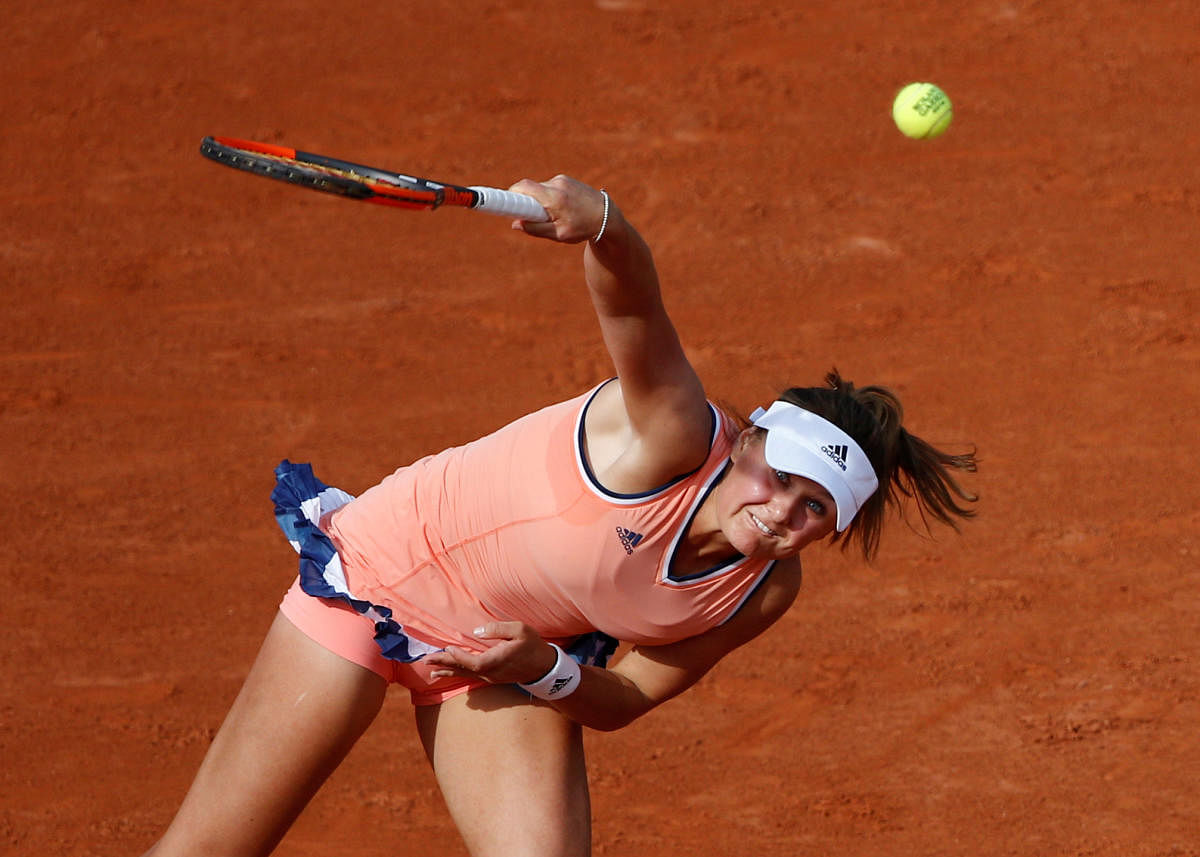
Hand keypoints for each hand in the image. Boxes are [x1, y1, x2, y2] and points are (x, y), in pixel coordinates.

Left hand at [425, 621, 558, 684]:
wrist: (544, 667)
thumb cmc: (532, 645)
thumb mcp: (520, 630)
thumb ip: (498, 629)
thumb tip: (477, 631)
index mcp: (496, 661)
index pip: (472, 662)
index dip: (458, 656)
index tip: (446, 647)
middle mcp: (490, 672)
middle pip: (463, 670)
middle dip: (444, 664)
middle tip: (426, 660)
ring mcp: (490, 677)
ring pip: (465, 675)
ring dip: (447, 671)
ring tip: (430, 671)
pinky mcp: (491, 678)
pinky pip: (470, 676)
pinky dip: (457, 673)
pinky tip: (448, 673)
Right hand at [507, 175, 610, 243]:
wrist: (607, 216)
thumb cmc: (583, 228)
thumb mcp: (559, 235)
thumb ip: (536, 230)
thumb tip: (516, 224)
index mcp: (554, 198)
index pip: (523, 188)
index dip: (510, 194)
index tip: (501, 201)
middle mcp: (557, 185)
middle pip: (529, 188)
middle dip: (524, 201)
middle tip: (529, 216)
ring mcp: (562, 180)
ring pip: (539, 188)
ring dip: (538, 201)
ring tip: (553, 216)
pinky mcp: (566, 179)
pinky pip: (548, 187)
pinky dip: (547, 198)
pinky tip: (561, 209)